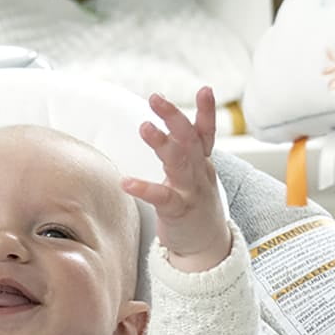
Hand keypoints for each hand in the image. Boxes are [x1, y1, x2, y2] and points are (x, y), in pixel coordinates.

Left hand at [124, 86, 230, 270]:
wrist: (207, 246)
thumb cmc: (195, 204)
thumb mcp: (195, 173)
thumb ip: (184, 149)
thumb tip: (168, 122)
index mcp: (202, 162)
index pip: (205, 132)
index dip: (206, 111)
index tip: (205, 89)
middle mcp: (199, 173)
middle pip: (189, 140)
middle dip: (174, 117)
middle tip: (156, 98)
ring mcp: (190, 191)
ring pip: (178, 163)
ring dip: (162, 144)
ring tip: (145, 127)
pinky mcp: (179, 212)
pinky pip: (162, 198)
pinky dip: (145, 189)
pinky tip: (127, 182)